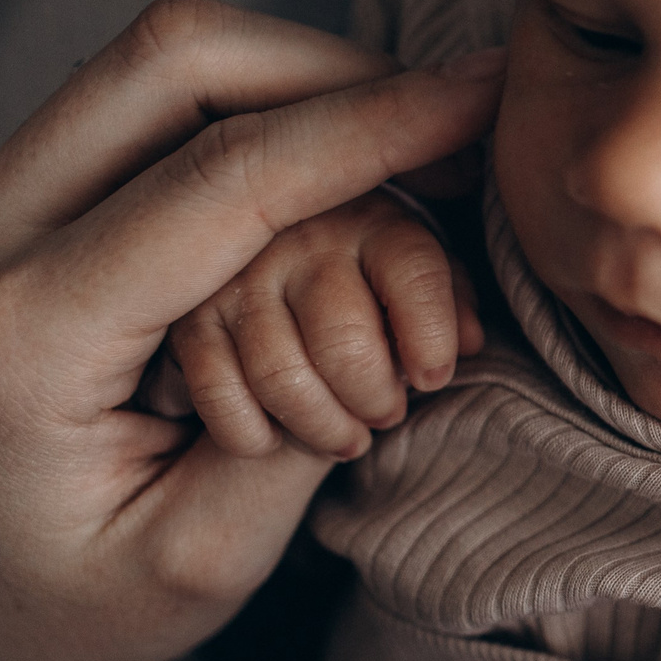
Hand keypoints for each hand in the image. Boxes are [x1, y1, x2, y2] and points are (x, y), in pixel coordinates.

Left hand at [0, 0, 502, 660]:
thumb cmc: (66, 608)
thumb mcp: (204, 559)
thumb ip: (304, 423)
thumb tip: (402, 300)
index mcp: (20, 338)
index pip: (223, 181)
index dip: (373, 124)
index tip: (488, 96)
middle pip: (176, 59)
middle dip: (338, 65)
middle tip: (453, 119)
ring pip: (162, 59)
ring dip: (301, 76)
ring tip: (407, 143)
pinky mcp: (11, 197)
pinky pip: (147, 100)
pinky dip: (257, 106)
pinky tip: (330, 160)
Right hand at [160, 191, 483, 461]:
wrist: (279, 248)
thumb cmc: (374, 275)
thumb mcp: (422, 277)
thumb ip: (451, 306)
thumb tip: (469, 342)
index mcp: (376, 222)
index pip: (413, 274)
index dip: (430, 339)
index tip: (432, 380)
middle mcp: (302, 239)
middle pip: (344, 342)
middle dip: (374, 399)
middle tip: (386, 416)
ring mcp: (238, 277)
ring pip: (281, 376)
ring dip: (321, 427)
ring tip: (346, 439)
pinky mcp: (190, 318)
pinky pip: (216, 392)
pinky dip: (250, 433)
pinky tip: (275, 439)